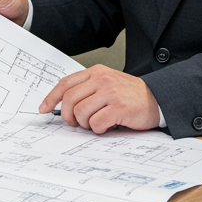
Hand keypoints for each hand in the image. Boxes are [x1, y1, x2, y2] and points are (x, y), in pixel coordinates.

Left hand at [40, 64, 160, 132]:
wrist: (157, 98)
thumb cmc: (130, 94)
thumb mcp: (106, 84)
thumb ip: (87, 90)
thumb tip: (63, 106)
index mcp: (95, 72)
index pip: (65, 83)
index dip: (51, 97)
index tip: (43, 108)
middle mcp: (101, 79)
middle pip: (69, 99)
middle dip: (68, 116)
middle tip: (75, 123)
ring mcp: (110, 92)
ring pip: (80, 112)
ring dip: (85, 124)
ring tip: (96, 123)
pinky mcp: (119, 107)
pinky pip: (96, 123)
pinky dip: (98, 129)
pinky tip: (107, 126)